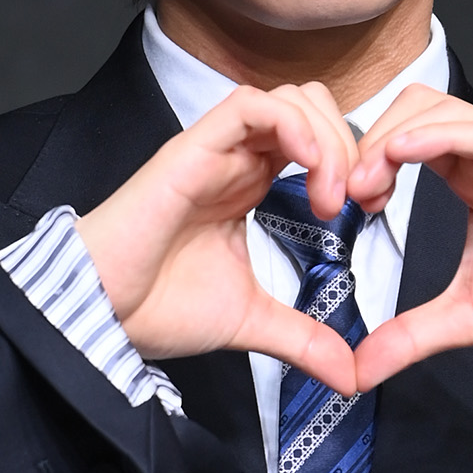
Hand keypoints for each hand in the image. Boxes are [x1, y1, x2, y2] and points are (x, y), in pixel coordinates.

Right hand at [75, 83, 359, 394]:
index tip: (368, 209)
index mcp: (249, 182)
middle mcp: (235, 158)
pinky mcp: (192, 149)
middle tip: (356, 200)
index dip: (352, 162)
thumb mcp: (252, 321)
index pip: (314, 138)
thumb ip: (303, 338)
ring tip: (332, 195)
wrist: (104, 315)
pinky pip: (249, 105)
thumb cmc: (157, 306)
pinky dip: (291, 124)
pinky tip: (310, 166)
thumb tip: (349, 374)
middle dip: (349, 144)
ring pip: (287, 99)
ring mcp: (215, 150)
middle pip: (310, 105)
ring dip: (326, 138)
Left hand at [346, 86, 472, 390]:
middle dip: (371, 141)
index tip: (342, 203)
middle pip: (416, 108)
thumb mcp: (468, 316)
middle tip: (349, 193)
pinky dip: (441, 135)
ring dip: (395, 138)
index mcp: (472, 175)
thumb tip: (358, 368)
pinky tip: (405, 153)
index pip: (406, 135)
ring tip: (368, 181)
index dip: (367, 158)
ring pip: (444, 111)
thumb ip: (411, 333)